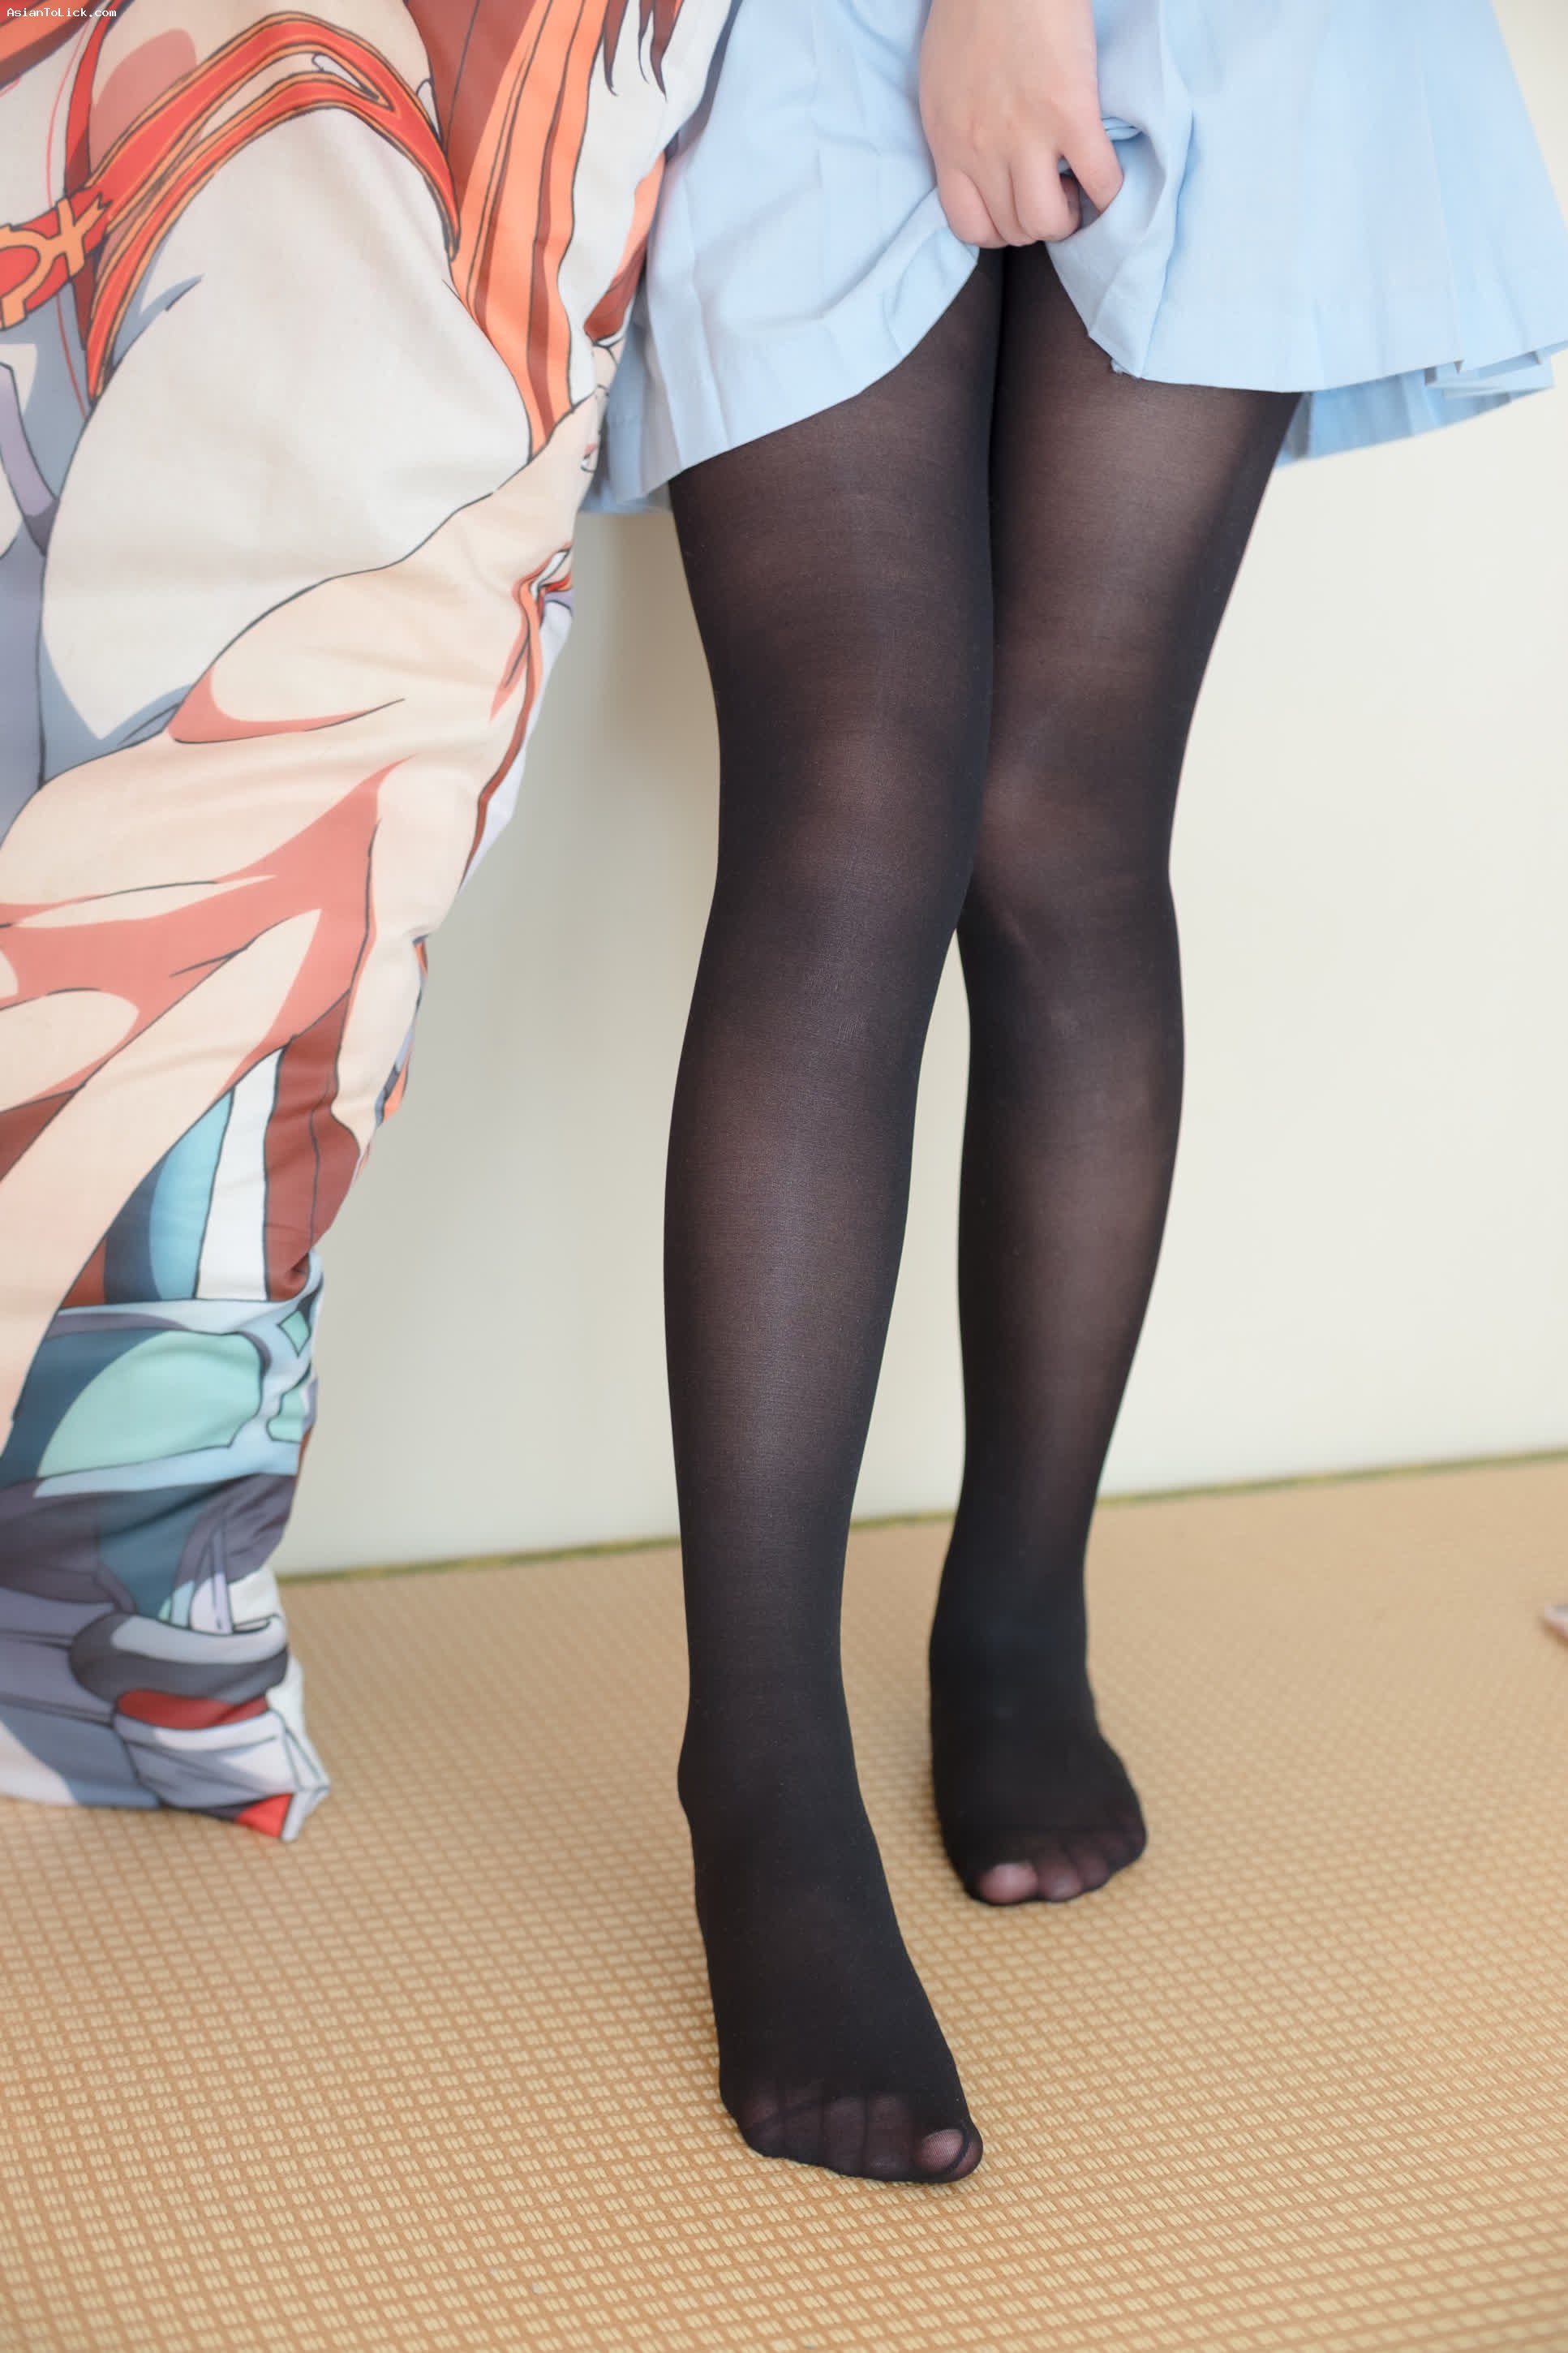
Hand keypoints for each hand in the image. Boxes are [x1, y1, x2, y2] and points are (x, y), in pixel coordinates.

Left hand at [919, 0, 1123, 247]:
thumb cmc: (971, 9)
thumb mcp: (942, 84)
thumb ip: (958, 128)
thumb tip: (980, 161)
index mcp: (947, 143)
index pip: (969, 228)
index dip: (1001, 230)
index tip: (1018, 205)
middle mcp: (980, 150)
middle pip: (1013, 230)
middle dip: (1038, 223)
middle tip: (1055, 190)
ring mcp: (1025, 135)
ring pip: (1047, 222)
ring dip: (1069, 216)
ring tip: (1075, 187)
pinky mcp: (1069, 113)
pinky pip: (1099, 182)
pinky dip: (1109, 192)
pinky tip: (1107, 178)